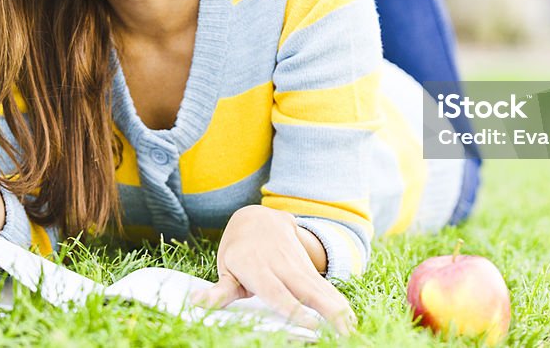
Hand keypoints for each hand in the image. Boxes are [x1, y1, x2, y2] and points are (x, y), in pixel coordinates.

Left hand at [191, 205, 356, 335]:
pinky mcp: (309, 266)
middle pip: (307, 290)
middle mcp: (281, 265)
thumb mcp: (226, 268)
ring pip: (320, 286)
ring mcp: (298, 263)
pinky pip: (325, 285)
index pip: (277, 293)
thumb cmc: (238, 251)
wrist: (257, 218)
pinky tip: (350, 318)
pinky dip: (338, 301)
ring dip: (338, 307)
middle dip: (326, 310)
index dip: (293, 309)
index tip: (309, 324)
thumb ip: (218, 292)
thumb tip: (198, 303)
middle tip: (343, 330)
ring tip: (352, 328)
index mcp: (257, 268)